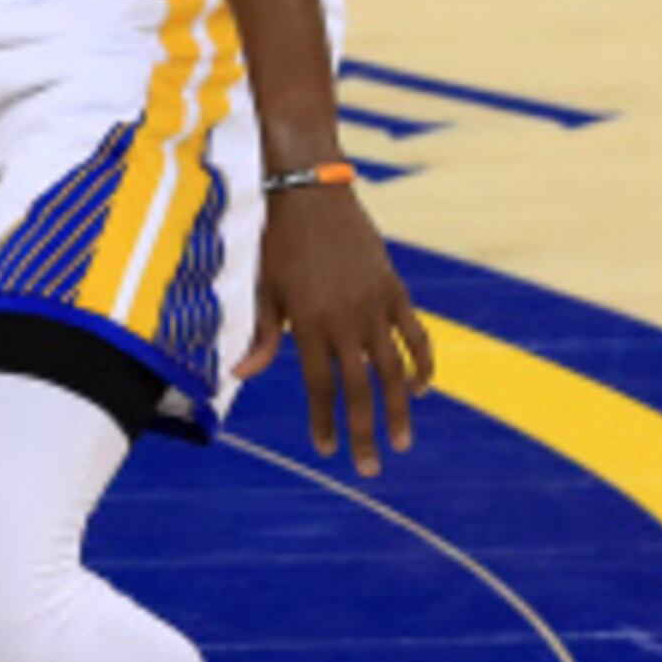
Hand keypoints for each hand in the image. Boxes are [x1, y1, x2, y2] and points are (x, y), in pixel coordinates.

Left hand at [231, 183, 435, 477]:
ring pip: (394, 368)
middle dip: (365, 431)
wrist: (310, 192)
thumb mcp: (261, 288)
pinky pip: (415, 334)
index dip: (325, 422)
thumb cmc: (276, 240)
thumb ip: (259, 336)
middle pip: (360, 388)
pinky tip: (421, 388)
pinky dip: (422, 363)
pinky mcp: (394, 289)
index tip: (328, 451)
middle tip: (370, 468)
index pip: (321, 386)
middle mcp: (345, 319)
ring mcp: (374, 305)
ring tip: (402, 441)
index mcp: (309, 323)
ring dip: (401, 408)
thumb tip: (239, 375)